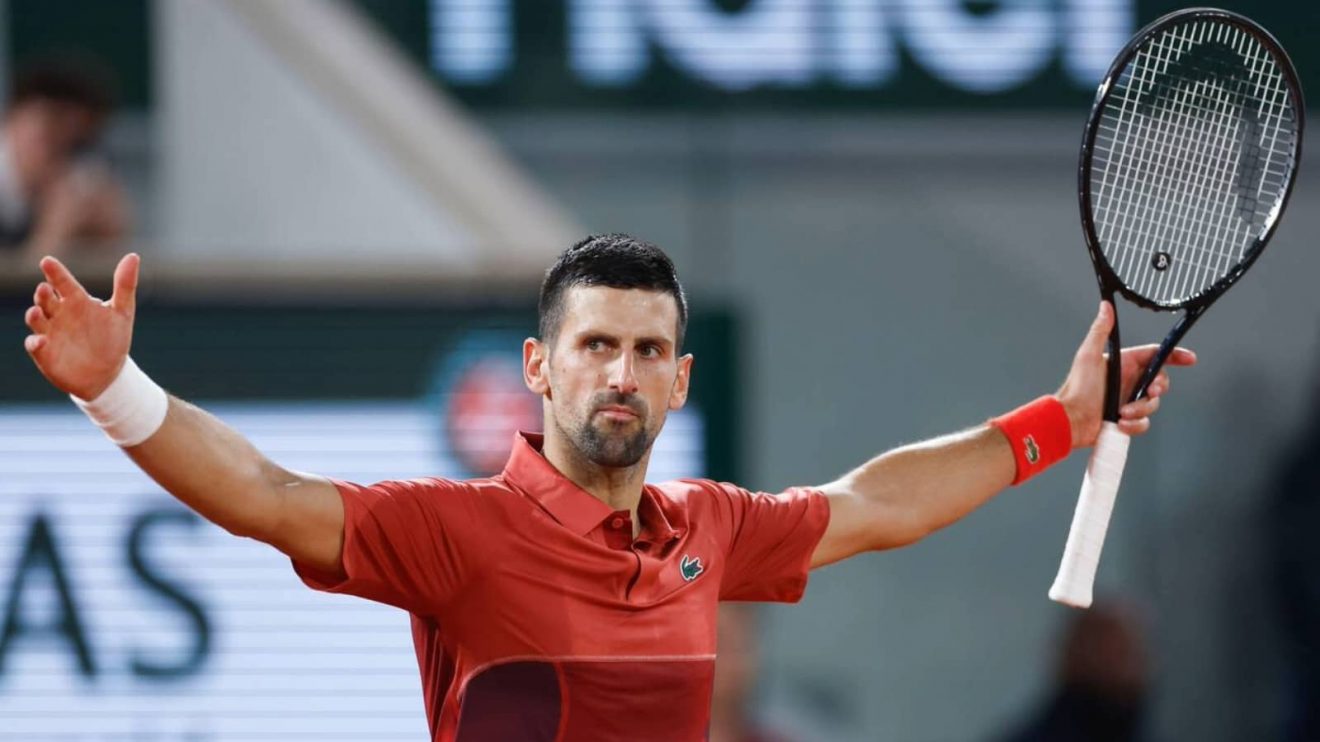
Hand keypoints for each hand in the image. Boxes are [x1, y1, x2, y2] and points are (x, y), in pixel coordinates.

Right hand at [23, 253, 139, 399]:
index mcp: (77, 301)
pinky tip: (40, 341)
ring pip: (36, 320)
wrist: (108, 373)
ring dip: (34, 315)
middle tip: (45, 288)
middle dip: (43, 294)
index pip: (63, 283)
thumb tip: (133, 255)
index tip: (48, 261)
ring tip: (36, 311)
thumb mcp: (122, 312)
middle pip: (46, 300)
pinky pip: (34, 345)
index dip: (56, 273)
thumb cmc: (113, 339)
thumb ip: (125, 285)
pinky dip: (35, 342)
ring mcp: (50, 332)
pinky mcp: (44, 352)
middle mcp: (59, 314)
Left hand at [1056, 301, 1197, 446]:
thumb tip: (1105, 307)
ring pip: (1152, 404)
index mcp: (1123, 364)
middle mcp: (1128, 382)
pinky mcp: (1127, 419)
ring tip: (1122, 412)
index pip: (1155, 355)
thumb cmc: (1076, 388)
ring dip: (1140, 409)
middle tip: (1150, 391)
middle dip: (1159, 387)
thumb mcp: (1088, 356)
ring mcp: (1128, 401)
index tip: (1189, 359)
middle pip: (1160, 381)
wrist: (1069, 420)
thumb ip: (1100, 331)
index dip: (1175, 356)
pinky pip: (1143, 423)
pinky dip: (1135, 424)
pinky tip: (1120, 423)